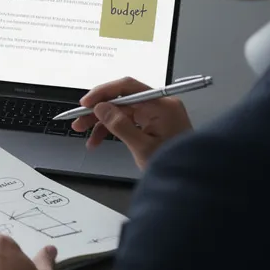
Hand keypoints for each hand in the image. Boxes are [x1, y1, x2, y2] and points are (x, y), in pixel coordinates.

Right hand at [71, 77, 192, 168]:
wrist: (191, 182)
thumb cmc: (173, 166)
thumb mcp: (142, 147)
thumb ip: (120, 125)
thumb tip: (101, 108)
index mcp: (162, 105)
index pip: (128, 87)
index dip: (103, 93)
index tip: (85, 104)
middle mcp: (160, 105)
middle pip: (122, 100)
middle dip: (99, 111)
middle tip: (79, 122)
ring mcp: (157, 114)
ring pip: (123, 111)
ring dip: (103, 123)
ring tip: (86, 136)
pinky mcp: (154, 124)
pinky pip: (129, 121)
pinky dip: (113, 129)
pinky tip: (99, 141)